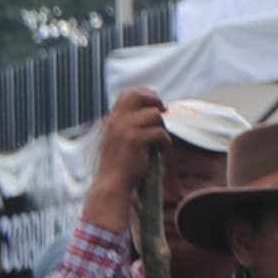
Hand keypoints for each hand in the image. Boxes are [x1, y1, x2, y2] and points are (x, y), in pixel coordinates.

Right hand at [85, 87, 168, 216]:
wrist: (113, 183)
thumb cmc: (120, 164)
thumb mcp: (120, 139)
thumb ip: (130, 125)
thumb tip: (154, 112)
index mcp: (113, 120)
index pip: (128, 94)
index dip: (145, 94)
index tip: (156, 103)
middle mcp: (116, 121)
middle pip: (138, 96)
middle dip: (155, 100)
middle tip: (163, 110)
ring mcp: (125, 129)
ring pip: (154, 115)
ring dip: (162, 127)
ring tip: (160, 141)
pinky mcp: (135, 140)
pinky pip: (160, 132)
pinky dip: (165, 142)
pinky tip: (161, 150)